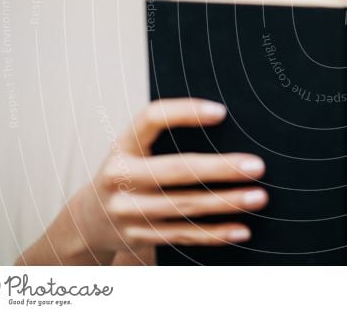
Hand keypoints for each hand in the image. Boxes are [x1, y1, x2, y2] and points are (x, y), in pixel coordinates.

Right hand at [67, 98, 267, 263]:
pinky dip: (215, 234)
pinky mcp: (139, 236)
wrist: (87, 220)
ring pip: (184, 206)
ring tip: (259, 197)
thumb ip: (164, 137)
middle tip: (257, 166)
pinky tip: (242, 229)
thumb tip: (225, 126)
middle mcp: (120, 176)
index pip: (151, 119)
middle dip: (221, 168)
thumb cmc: (127, 172)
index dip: (185, 112)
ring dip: (227, 203)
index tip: (222, 112)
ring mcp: (127, 210)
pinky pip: (183, 235)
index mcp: (122, 145)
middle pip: (176, 170)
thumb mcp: (132, 149)